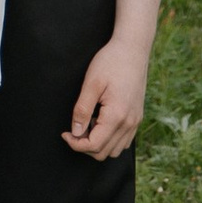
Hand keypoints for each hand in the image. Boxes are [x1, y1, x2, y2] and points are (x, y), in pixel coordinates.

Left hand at [64, 30, 152, 158]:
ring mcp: (135, 122)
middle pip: (104, 153)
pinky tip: (100, 122)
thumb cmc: (110, 62)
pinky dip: (109, 139)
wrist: (132, 49)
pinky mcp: (137, 117)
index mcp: (117, 116)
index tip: (65, 133)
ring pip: (114, 150)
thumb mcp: (91, 84)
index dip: (75, 144)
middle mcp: (129, 123)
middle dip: (85, 146)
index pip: (94, 145)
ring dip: (98, 144)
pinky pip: (123, 141)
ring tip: (88, 124)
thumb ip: (82, 110)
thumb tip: (75, 132)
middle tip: (73, 129)